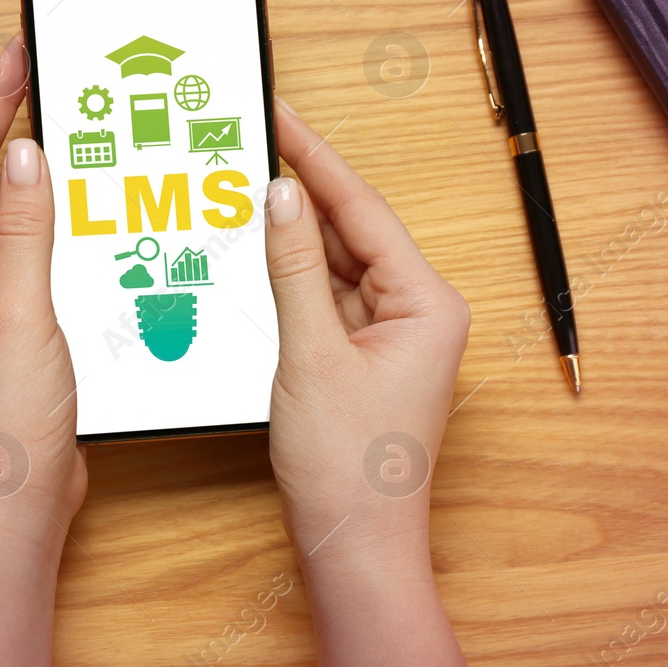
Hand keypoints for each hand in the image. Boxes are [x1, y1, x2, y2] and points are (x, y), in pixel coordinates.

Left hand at [0, 36, 85, 549]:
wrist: (13, 511)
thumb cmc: (0, 427)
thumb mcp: (23, 316)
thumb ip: (30, 233)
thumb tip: (30, 157)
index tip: (18, 55)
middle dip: (27, 137)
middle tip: (66, 84)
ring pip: (24, 227)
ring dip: (59, 193)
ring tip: (101, 144)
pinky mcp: (18, 328)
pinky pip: (44, 265)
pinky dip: (73, 240)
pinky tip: (111, 222)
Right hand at [262, 99, 470, 570]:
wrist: (355, 549)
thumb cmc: (350, 467)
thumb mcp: (310, 354)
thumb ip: (293, 269)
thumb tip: (279, 196)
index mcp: (428, 303)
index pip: (364, 211)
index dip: (315, 160)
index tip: (279, 116)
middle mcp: (420, 313)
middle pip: (352, 234)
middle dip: (298, 195)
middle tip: (247, 145)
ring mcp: (392, 338)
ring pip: (335, 268)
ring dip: (289, 239)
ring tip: (238, 192)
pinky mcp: (365, 361)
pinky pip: (326, 303)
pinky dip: (290, 282)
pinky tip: (252, 257)